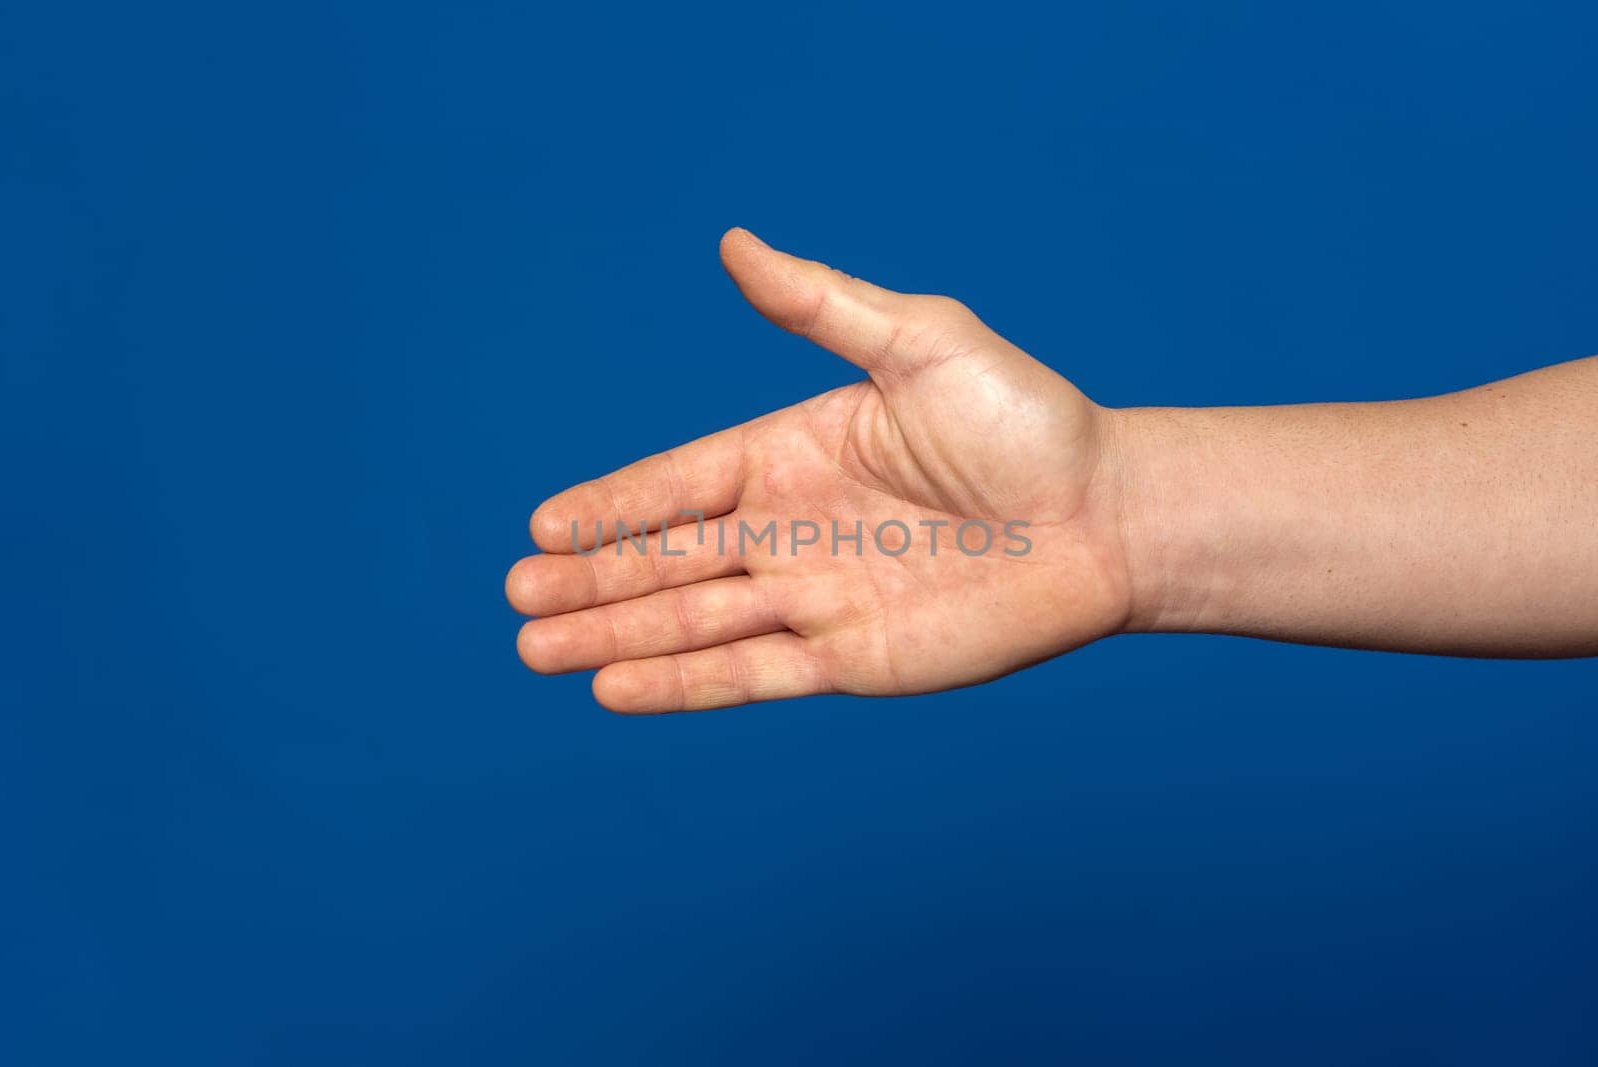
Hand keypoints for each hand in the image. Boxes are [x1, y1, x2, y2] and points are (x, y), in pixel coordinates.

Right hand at [506, 228, 1132, 711]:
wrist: (1108, 516)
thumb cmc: (1027, 419)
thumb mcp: (921, 340)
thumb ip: (820, 306)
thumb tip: (732, 243)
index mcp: (794, 452)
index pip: (678, 483)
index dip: (609, 506)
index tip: (541, 528)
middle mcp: (793, 528)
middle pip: (668, 558)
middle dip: (590, 580)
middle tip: (517, 601)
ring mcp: (818, 596)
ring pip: (693, 621)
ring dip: (615, 635)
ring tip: (536, 652)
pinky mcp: (851, 658)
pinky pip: (750, 673)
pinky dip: (685, 684)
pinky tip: (618, 687)